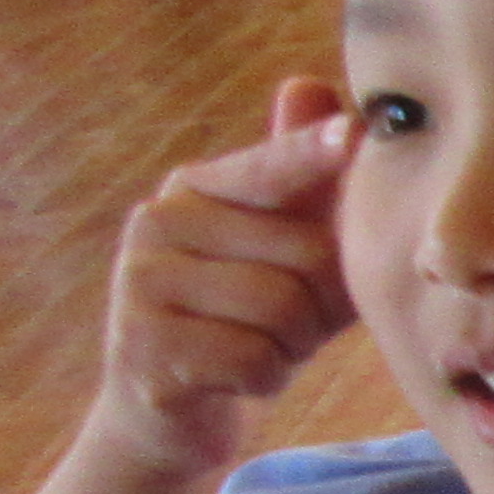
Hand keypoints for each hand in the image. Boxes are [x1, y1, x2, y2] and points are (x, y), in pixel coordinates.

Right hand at [90, 79, 355, 488]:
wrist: (170, 409)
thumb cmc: (248, 319)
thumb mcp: (287, 250)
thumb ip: (303, 182)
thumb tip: (309, 84)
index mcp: (195, 188)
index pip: (271, 168)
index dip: (313, 155)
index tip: (352, 135)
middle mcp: (157, 223)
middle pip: (304, 257)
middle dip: (320, 304)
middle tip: (287, 323)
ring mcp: (141, 284)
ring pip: (282, 312)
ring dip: (292, 346)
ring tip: (260, 346)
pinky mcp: (142, 348)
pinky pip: (253, 361)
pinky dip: (264, 379)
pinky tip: (234, 378)